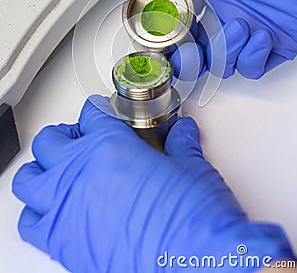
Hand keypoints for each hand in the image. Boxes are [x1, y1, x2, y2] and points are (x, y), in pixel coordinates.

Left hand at [13, 96, 293, 271]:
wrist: (196, 263)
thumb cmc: (193, 218)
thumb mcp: (192, 168)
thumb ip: (180, 145)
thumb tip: (183, 133)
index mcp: (110, 146)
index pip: (90, 115)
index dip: (96, 111)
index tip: (99, 115)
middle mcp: (81, 173)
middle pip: (50, 140)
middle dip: (63, 135)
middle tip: (77, 139)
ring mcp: (68, 208)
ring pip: (28, 179)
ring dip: (40, 171)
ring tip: (57, 171)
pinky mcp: (64, 244)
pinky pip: (30, 223)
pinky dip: (37, 213)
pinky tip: (54, 210)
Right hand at [122, 0, 296, 78]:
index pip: (172, 26)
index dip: (163, 39)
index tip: (161, 41)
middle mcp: (221, 12)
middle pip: (191, 53)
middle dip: (187, 60)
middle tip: (190, 51)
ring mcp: (245, 29)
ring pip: (219, 65)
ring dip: (224, 53)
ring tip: (238, 27)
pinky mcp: (271, 43)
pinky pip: (250, 68)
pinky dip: (251, 58)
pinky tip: (260, 34)